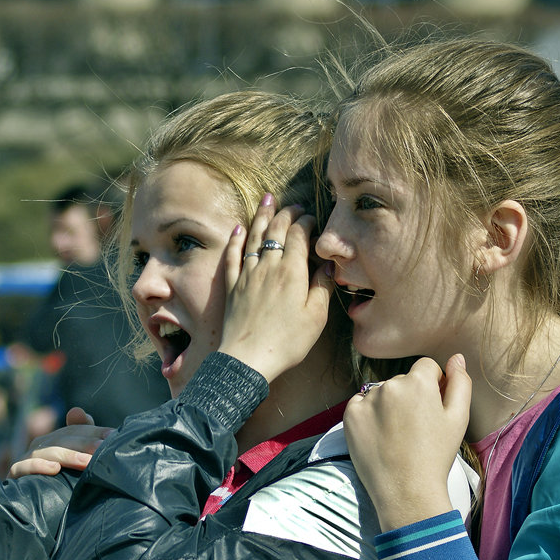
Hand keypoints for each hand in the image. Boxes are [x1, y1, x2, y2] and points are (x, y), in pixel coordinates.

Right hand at [7, 407, 113, 477]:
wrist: (31, 510)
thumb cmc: (58, 486)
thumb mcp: (74, 463)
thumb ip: (82, 438)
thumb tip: (78, 411)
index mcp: (55, 440)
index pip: (75, 430)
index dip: (94, 431)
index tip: (113, 436)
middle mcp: (40, 446)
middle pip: (62, 438)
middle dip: (84, 442)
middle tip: (103, 448)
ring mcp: (25, 459)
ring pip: (45, 451)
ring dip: (67, 455)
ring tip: (86, 462)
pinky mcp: (14, 475)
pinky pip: (22, 467)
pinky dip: (38, 466)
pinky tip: (54, 469)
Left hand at [217, 196, 333, 382]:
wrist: (248, 359)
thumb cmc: (287, 341)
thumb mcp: (315, 317)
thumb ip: (322, 288)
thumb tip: (327, 266)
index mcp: (292, 272)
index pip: (298, 235)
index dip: (305, 222)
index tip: (312, 217)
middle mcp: (268, 267)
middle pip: (276, 230)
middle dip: (286, 213)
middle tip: (294, 205)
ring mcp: (247, 275)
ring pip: (254, 237)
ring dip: (261, 217)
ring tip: (267, 200)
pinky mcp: (232, 286)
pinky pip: (233, 256)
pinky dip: (235, 240)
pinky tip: (238, 229)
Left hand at [344, 355, 470, 530]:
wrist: (406, 491)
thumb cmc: (436, 456)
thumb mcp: (458, 419)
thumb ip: (460, 383)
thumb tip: (456, 358)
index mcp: (418, 381)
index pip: (426, 367)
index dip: (432, 386)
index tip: (431, 409)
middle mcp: (390, 384)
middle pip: (403, 380)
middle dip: (410, 396)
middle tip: (415, 428)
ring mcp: (367, 399)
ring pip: (381, 392)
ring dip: (389, 405)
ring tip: (397, 435)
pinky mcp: (350, 415)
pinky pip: (360, 404)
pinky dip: (368, 415)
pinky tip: (380, 436)